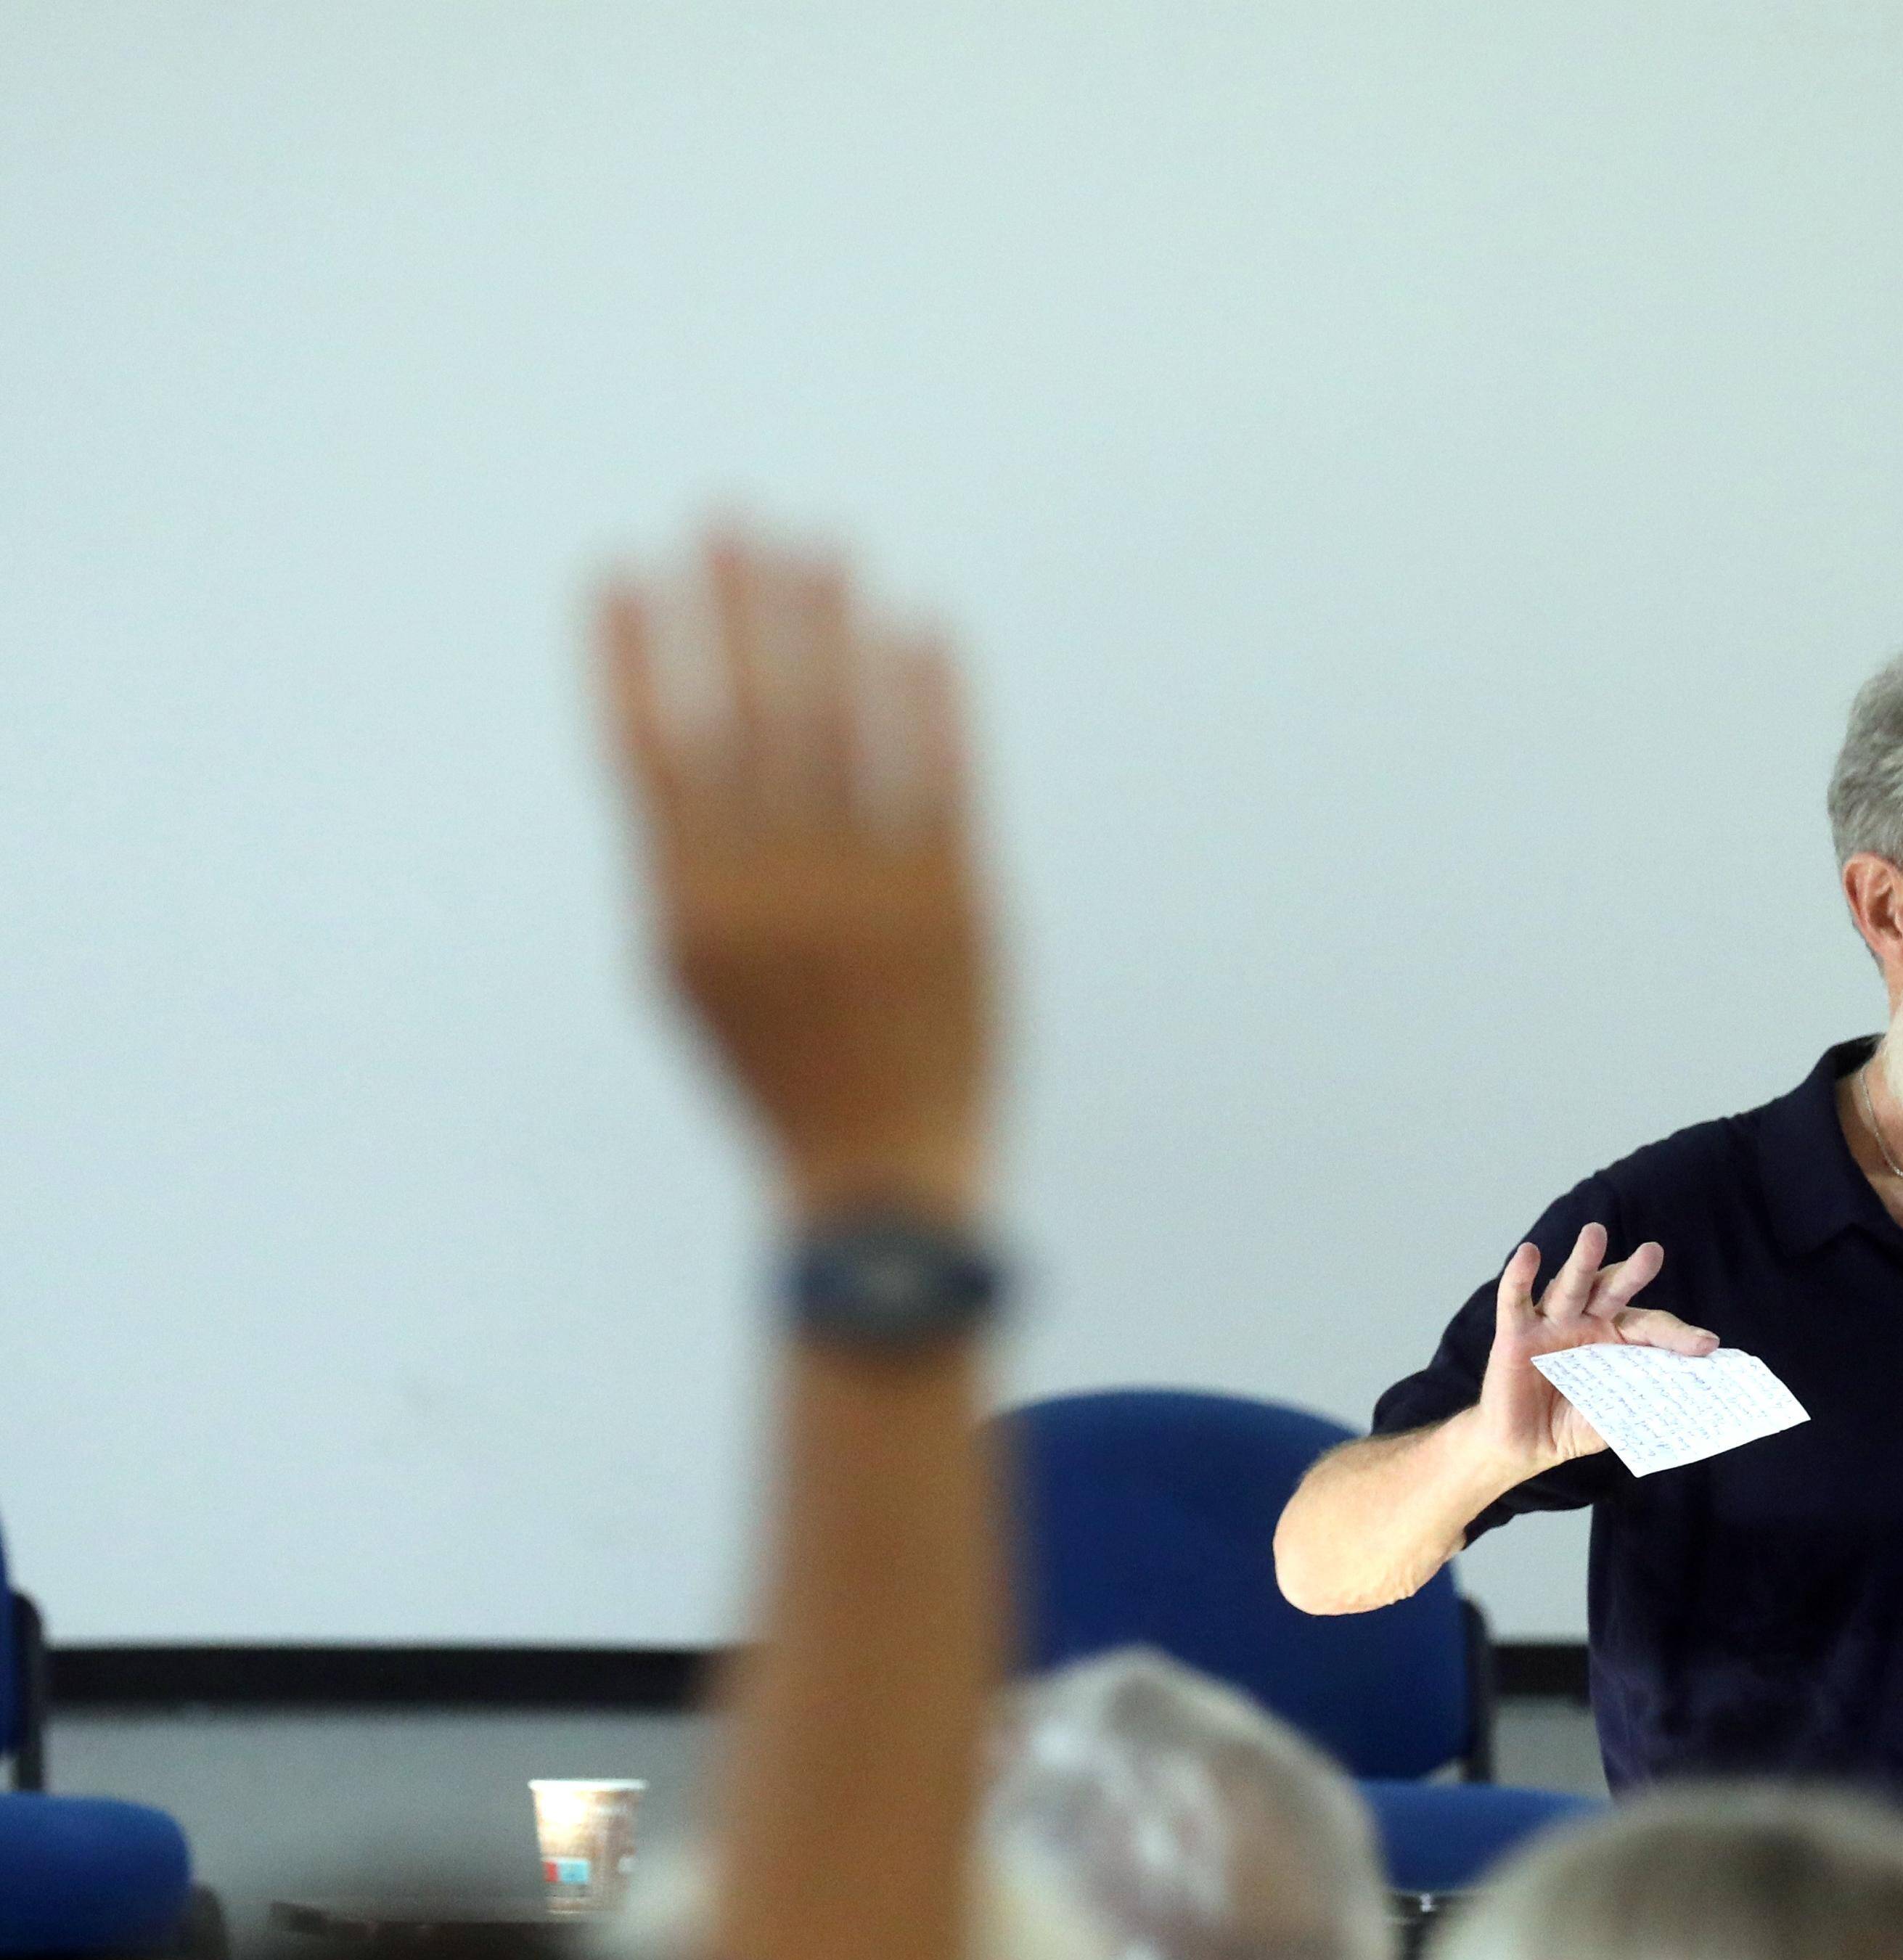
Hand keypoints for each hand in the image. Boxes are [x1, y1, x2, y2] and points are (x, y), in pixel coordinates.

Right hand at [595, 531, 990, 1218]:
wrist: (880, 1175)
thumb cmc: (782, 1068)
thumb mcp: (694, 976)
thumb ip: (683, 865)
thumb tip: (671, 736)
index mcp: (686, 911)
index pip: (643, 750)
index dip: (632, 652)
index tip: (626, 567)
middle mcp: (766, 895)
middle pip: (743, 715)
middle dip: (735, 606)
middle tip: (735, 517)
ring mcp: (860, 896)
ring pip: (839, 727)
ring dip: (827, 624)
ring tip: (823, 545)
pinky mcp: (951, 904)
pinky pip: (938, 773)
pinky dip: (929, 693)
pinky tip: (920, 626)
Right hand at [1467, 1221, 1719, 1478]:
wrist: (1525, 1446)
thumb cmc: (1571, 1426)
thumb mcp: (1612, 1419)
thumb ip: (1638, 1409)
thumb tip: (1680, 1408)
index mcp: (1616, 1340)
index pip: (1649, 1327)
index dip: (1677, 1335)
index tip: (1706, 1345)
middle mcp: (1586, 1322)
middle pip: (1612, 1290)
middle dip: (1632, 1273)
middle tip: (1652, 1253)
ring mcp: (1551, 1324)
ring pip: (1569, 1286)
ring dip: (1582, 1260)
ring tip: (1594, 1233)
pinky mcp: (1514, 1334)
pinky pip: (1515, 1300)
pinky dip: (1519, 1276)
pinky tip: (1529, 1254)